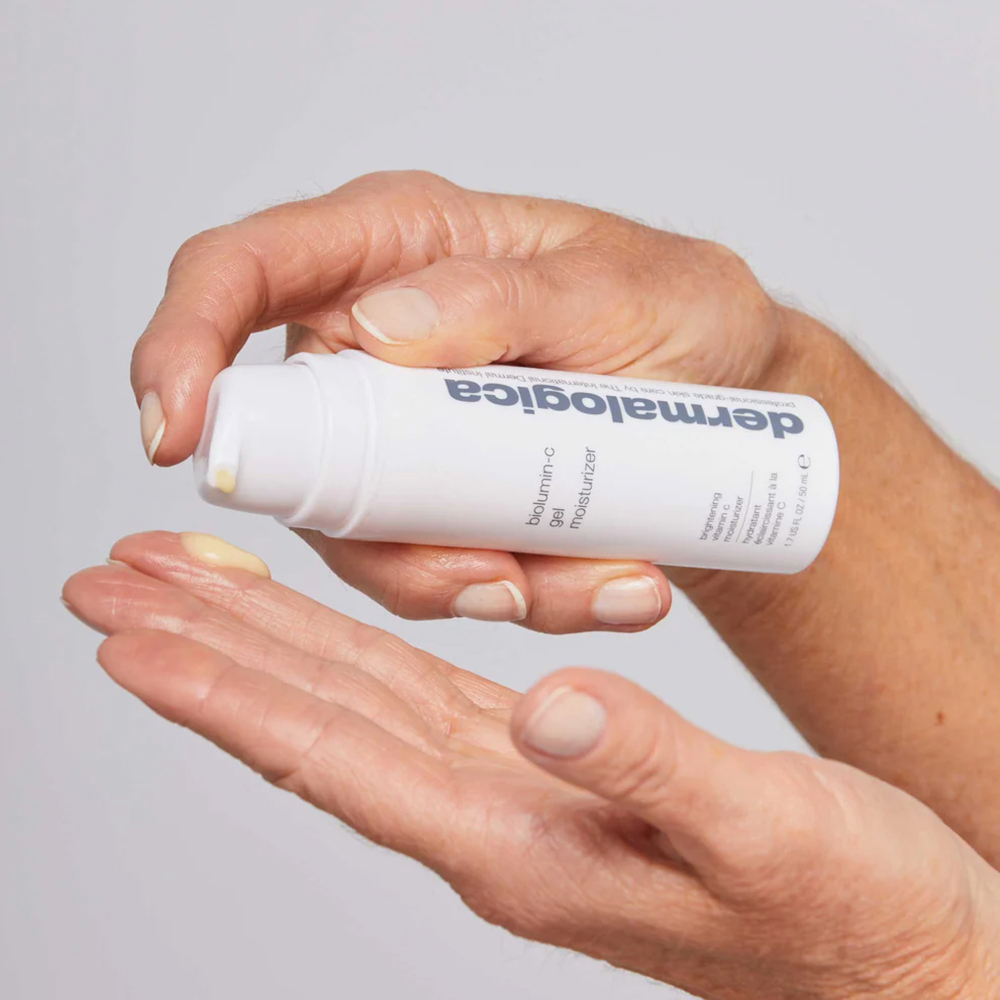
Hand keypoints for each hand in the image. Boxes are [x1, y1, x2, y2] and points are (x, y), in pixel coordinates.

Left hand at [63, 532, 999, 998]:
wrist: (892, 954)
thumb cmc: (842, 908)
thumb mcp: (765, 831)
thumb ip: (653, 766)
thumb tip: (547, 705)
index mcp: (520, 843)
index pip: (334, 758)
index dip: (226, 695)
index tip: (132, 639)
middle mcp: (490, 818)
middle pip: (312, 719)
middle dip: (205, 648)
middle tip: (110, 585)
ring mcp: (511, 793)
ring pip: (349, 701)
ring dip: (259, 642)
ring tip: (178, 589)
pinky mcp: (547, 769)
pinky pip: (415, 699)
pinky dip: (346, 655)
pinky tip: (314, 632)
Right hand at [132, 170, 791, 632]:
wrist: (731, 392)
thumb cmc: (679, 314)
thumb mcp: (623, 290)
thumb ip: (507, 296)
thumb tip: (375, 328)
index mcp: (395, 247)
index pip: (238, 272)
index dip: (181, 346)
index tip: (174, 436)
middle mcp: (379, 347)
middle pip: (300, 450)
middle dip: (388, 539)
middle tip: (501, 575)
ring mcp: (410, 433)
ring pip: (375, 533)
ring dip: (473, 579)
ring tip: (605, 582)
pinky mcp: (450, 499)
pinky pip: (445, 565)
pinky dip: (525, 593)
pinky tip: (612, 586)